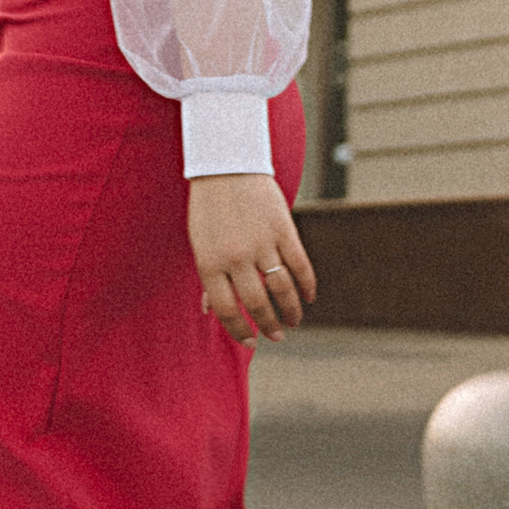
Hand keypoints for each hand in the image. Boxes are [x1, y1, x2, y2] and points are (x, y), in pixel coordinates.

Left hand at [187, 175, 314, 343]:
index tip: (250, 342)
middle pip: (257, 304)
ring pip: (282, 289)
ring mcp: (261, 243)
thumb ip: (208, 279)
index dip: (240, 331)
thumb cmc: (209, 209)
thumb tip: (209, 312)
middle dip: (269, 326)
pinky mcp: (283, 229)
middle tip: (277, 336)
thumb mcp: (200, 244)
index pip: (227, 310)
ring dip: (291, 311)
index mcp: (210, 263)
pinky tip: (308, 296)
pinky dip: (307, 285)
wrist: (226, 165)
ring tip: (293, 322)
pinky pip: (299, 265)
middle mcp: (236, 257)